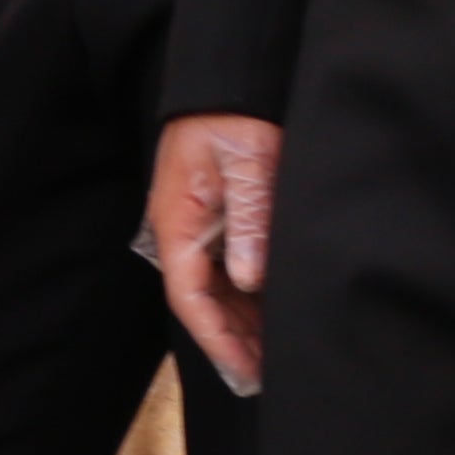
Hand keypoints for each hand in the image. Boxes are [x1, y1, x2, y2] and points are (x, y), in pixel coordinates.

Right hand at [151, 114, 280, 395]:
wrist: (233, 79)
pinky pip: (230, 270)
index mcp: (177, 224)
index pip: (191, 299)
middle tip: (271, 375)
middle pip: (205, 303)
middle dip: (235, 341)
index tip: (249, 371)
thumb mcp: (246, 164)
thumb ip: (249, 220)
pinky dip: (251, 296)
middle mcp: (182, 232)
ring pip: (219, 290)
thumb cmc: (235, 116)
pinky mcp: (218, 219)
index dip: (219, 340)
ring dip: (244, 322)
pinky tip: (274, 312)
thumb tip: (250, 277)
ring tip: (277, 352)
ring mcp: (199, 227)